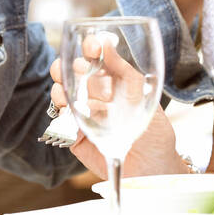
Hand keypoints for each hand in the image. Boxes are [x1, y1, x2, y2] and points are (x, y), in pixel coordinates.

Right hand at [48, 34, 186, 180]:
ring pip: (61, 91)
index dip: (90, 47)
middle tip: (80, 69)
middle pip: (71, 71)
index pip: (95, 57)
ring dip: (62, 87)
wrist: (151, 169)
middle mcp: (95, 94)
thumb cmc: (154, 133)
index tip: (92, 46)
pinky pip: (59, 117)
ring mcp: (83, 113)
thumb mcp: (145, 97)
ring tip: (72, 92)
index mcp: (113, 81)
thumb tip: (107, 45)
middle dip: (71, 66)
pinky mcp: (73, 134)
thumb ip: (125, 72)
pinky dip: (60, 110)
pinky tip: (68, 108)